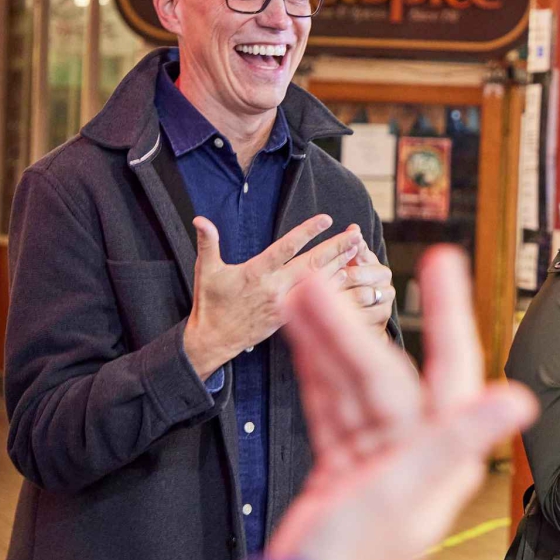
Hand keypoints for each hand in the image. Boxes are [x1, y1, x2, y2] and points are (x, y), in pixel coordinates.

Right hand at [182, 215, 361, 377]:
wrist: (214, 340)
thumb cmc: (210, 303)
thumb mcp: (206, 271)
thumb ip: (208, 243)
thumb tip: (200, 219)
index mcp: (257, 273)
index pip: (286, 248)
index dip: (307, 232)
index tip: (326, 219)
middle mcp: (275, 288)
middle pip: (313, 264)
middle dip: (337, 248)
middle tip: (356, 234)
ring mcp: (285, 303)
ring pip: (319, 282)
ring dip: (340, 264)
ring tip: (359, 249)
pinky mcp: (289, 316)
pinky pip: (316, 301)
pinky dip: (333, 287)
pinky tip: (347, 276)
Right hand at [268, 246, 536, 559]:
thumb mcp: (408, 495)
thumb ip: (459, 440)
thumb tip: (519, 399)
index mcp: (442, 450)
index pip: (450, 365)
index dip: (448, 310)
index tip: (441, 258)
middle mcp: (416, 448)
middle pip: (384, 371)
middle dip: (350, 326)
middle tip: (317, 280)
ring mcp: (377, 458)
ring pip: (352, 384)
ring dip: (326, 341)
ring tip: (298, 296)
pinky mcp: (343, 469)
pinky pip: (330, 408)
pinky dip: (315, 374)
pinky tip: (300, 339)